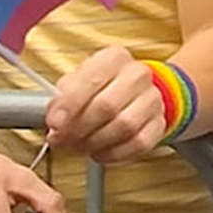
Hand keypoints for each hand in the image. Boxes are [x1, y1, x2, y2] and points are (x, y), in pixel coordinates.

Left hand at [44, 45, 171, 164]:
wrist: (139, 92)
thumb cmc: (102, 87)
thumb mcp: (78, 81)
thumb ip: (62, 96)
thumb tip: (54, 117)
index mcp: (114, 58)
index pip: (91, 79)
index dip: (69, 105)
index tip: (54, 123)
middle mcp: (137, 75)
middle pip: (107, 106)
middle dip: (79, 128)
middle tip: (62, 140)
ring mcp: (152, 99)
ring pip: (124, 126)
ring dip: (95, 143)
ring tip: (78, 147)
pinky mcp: (159, 123)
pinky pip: (138, 143)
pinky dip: (114, 153)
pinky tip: (99, 152)